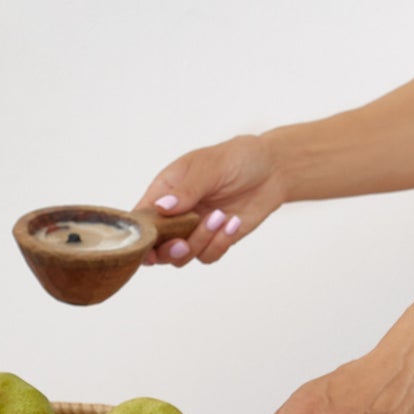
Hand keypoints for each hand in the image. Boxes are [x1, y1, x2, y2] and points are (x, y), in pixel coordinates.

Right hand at [133, 133, 288, 267]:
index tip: (148, 245)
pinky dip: (219, 244)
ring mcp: (194, 230)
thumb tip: (160, 208)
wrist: (274, 168)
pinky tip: (233, 222)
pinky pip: (208, 255)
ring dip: (200, 242)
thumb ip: (186, 190)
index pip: (141, 219)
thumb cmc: (238, 158)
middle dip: (168, 250)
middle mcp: (175, 215)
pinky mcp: (215, 240)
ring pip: (181, 256)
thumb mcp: (210, 166)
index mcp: (164, 192)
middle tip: (183, 243)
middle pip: (156, 247)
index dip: (140, 236)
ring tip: (221, 217)